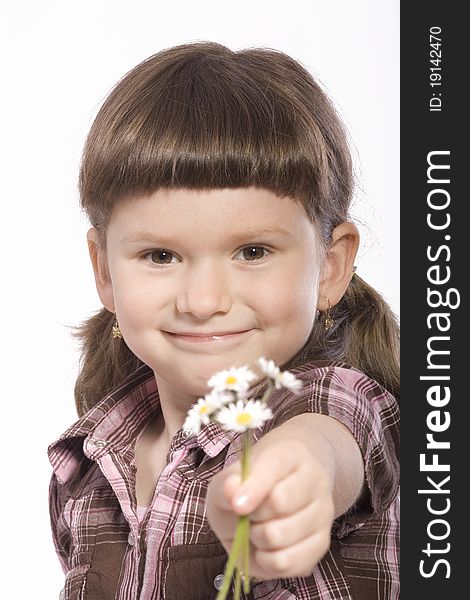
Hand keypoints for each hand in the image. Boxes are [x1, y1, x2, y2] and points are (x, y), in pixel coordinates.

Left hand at [205, 439, 334, 580]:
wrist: (273, 498)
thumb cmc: (249, 486)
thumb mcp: (230, 478)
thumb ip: (226, 484)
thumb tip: (232, 492)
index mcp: (291, 454)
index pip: (275, 467)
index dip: (254, 488)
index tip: (238, 505)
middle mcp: (315, 480)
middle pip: (280, 503)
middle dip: (251, 515)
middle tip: (247, 514)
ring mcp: (323, 512)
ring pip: (283, 537)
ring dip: (257, 539)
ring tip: (256, 529)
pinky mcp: (322, 544)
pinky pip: (289, 563)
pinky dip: (267, 561)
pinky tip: (265, 549)